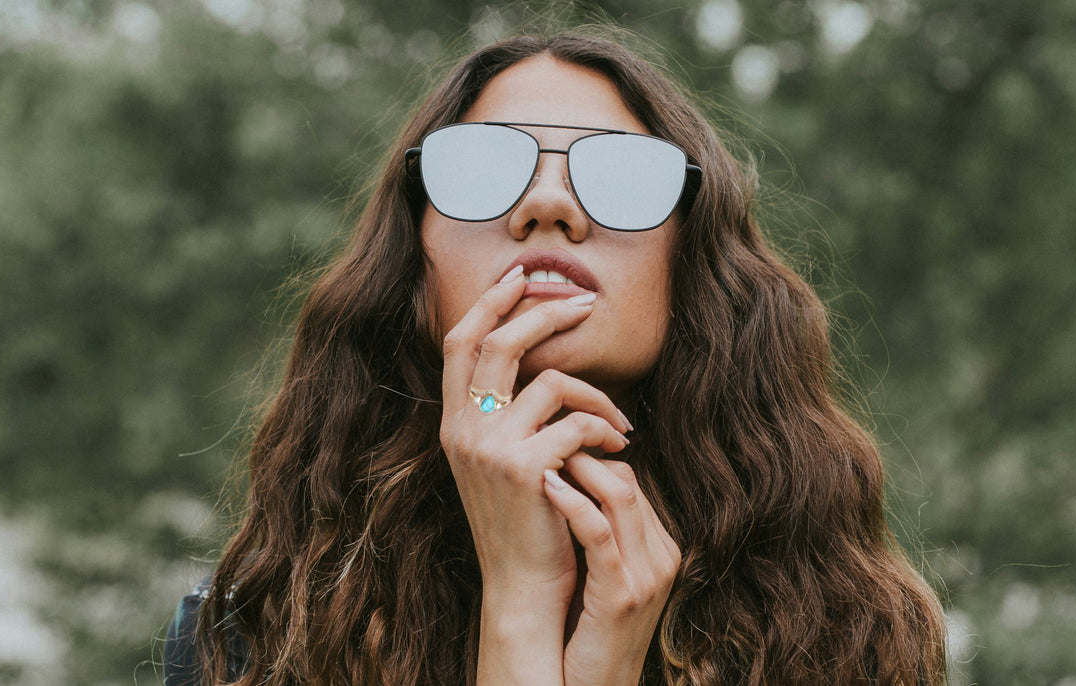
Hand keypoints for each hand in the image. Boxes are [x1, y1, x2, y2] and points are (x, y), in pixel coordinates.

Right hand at [439, 268, 632, 683]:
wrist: (523, 588)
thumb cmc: (526, 523)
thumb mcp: (502, 463)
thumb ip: (509, 415)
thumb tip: (544, 365)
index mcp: (453, 424)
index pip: (460, 342)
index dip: (489, 303)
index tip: (522, 277)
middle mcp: (461, 430)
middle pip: (498, 342)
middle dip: (544, 313)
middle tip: (586, 304)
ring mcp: (487, 448)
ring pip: (550, 381)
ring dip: (598, 395)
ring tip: (622, 424)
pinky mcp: (523, 468)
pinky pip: (576, 422)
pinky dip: (605, 430)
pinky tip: (619, 450)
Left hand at [543, 454, 680, 685]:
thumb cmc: (585, 634)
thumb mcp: (601, 578)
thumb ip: (597, 536)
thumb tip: (564, 484)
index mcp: (660, 549)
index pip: (630, 482)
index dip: (591, 459)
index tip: (550, 448)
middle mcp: (662, 557)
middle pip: (627, 481)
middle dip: (584, 454)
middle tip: (542, 441)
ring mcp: (647, 575)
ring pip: (619, 495)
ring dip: (577, 468)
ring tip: (541, 454)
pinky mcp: (622, 593)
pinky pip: (598, 531)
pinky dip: (571, 501)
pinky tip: (545, 484)